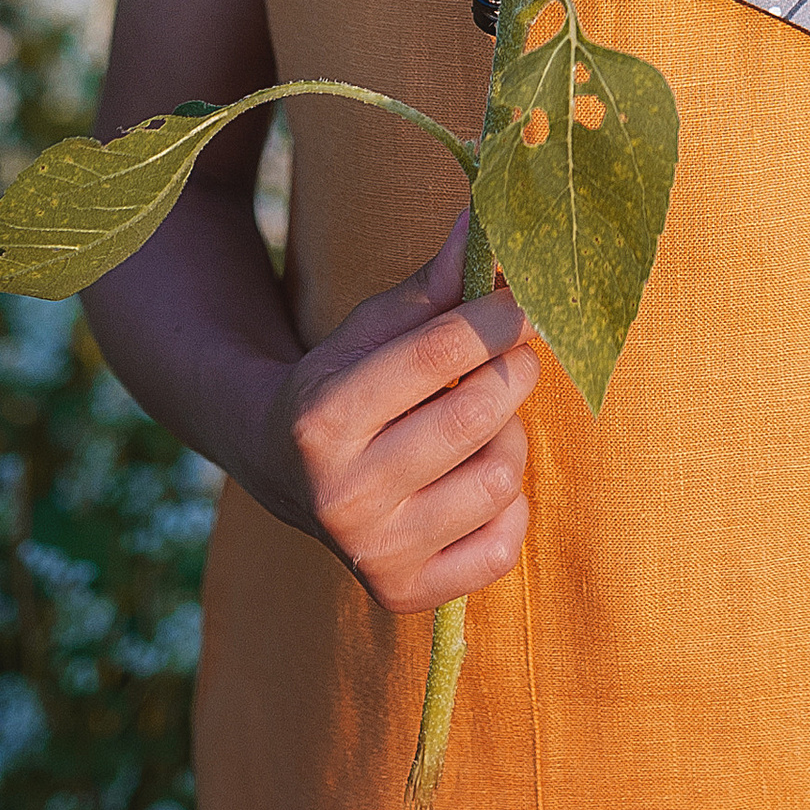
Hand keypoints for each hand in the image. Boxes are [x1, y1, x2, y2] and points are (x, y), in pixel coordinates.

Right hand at [256, 211, 538, 611]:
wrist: (285, 472)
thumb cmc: (344, 382)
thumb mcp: (372, 327)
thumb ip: (435, 282)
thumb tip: (489, 215)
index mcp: (322, 418)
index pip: (439, 354)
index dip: (497, 316)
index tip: (524, 299)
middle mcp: (340, 496)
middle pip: (475, 415)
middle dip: (513, 370)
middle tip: (513, 355)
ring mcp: (372, 553)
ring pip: (498, 478)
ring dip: (510, 437)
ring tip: (484, 423)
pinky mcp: (404, 593)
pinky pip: (503, 544)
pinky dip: (509, 504)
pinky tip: (477, 478)